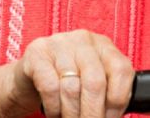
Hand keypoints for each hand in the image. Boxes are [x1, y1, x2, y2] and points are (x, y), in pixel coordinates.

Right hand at [4, 30, 133, 117]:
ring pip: (72, 88)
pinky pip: (50, 87)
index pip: (121, 71)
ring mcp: (59, 43)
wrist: (28, 77)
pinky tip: (55, 113)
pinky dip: (55, 108)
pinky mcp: (37, 53)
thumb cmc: (66, 83)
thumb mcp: (90, 82)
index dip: (118, 103)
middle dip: (93, 114)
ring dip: (72, 115)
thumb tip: (113, 117)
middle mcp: (83, 40)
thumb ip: (106, 93)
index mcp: (103, 45)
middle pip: (96, 82)